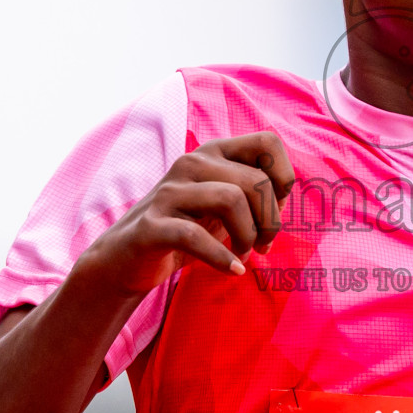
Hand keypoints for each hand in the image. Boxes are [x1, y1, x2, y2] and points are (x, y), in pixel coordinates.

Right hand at [71, 131, 294, 297]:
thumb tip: (286, 198)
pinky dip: (222, 258)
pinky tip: (233, 270)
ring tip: (243, 254)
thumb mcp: (222, 205)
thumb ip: (254, 193)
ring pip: (232, 200)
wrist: (126, 260)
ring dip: (248, 237)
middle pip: (256, 181)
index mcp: (214, 153)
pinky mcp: (152, 225)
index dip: (283, 178)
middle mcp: (192, 163)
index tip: (277, 210)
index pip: (267, 142)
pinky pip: (195, 236)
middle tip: (262, 245)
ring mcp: (169, 192)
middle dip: (270, 221)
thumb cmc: (185, 230)